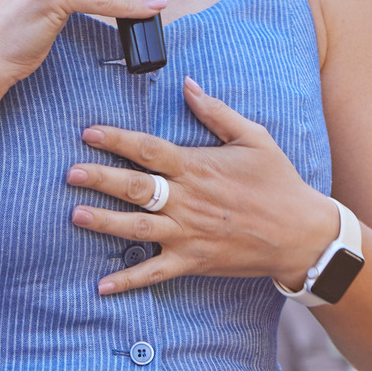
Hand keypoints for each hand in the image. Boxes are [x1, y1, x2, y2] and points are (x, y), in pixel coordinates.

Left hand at [65, 78, 336, 295]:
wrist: (301, 233)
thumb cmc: (278, 182)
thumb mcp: (253, 138)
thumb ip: (216, 112)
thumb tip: (187, 84)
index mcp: (198, 167)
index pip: (150, 149)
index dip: (117, 139)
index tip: (90, 133)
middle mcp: (188, 201)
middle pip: (136, 187)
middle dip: (100, 179)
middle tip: (70, 173)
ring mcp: (188, 234)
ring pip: (137, 228)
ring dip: (104, 222)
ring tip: (76, 216)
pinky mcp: (193, 261)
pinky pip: (155, 273)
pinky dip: (128, 280)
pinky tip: (102, 285)